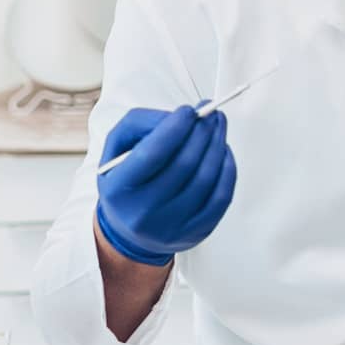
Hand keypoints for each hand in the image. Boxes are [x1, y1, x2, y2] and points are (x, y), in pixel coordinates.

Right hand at [95, 106, 237, 265]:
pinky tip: (222, 153)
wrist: (129, 231)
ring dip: (217, 146)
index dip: (174, 128)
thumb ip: (140, 124)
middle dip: (201, 132)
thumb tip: (177, 117)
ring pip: (206, 179)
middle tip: (210, 112)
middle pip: (184, 164)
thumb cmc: (125, 182)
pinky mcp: (196, 233)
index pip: (152, 154)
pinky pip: (221, 197)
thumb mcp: (116, 149)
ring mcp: (171, 227)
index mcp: (119, 190)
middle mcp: (143, 212)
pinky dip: (227, 170)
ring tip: (217, 127)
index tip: (188, 111)